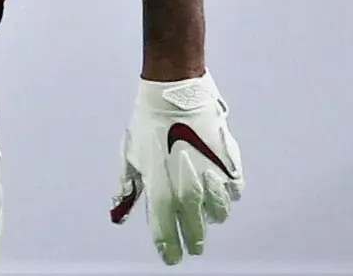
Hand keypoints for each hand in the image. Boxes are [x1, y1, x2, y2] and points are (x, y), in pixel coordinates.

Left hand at [110, 72, 243, 264]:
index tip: (173, 259)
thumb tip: (119, 214)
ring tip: (208, 217)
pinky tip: (220, 191)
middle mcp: (187, 189)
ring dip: (212, 218)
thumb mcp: (130, 156)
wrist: (175, 93)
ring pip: (218, 213)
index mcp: (160, 189)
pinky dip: (228, 195)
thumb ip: (127, 188)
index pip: (165, 231)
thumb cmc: (147, 123)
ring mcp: (210, 178)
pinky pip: (233, 192)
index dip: (169, 248)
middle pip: (194, 228)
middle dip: (193, 240)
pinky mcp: (229, 165)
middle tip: (194, 248)